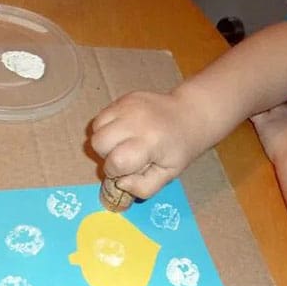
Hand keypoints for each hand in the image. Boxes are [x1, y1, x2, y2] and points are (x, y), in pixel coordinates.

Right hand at [90, 90, 210, 198]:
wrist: (189, 114)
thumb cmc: (179, 149)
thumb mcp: (168, 175)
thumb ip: (144, 187)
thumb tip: (120, 183)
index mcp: (150, 142)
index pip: (116, 161)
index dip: (116, 171)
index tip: (128, 170)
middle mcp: (136, 120)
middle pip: (99, 143)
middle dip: (107, 155)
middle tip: (125, 156)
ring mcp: (128, 105)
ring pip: (96, 128)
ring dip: (105, 140)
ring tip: (123, 143)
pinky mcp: (124, 98)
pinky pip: (102, 116)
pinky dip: (107, 127)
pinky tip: (124, 131)